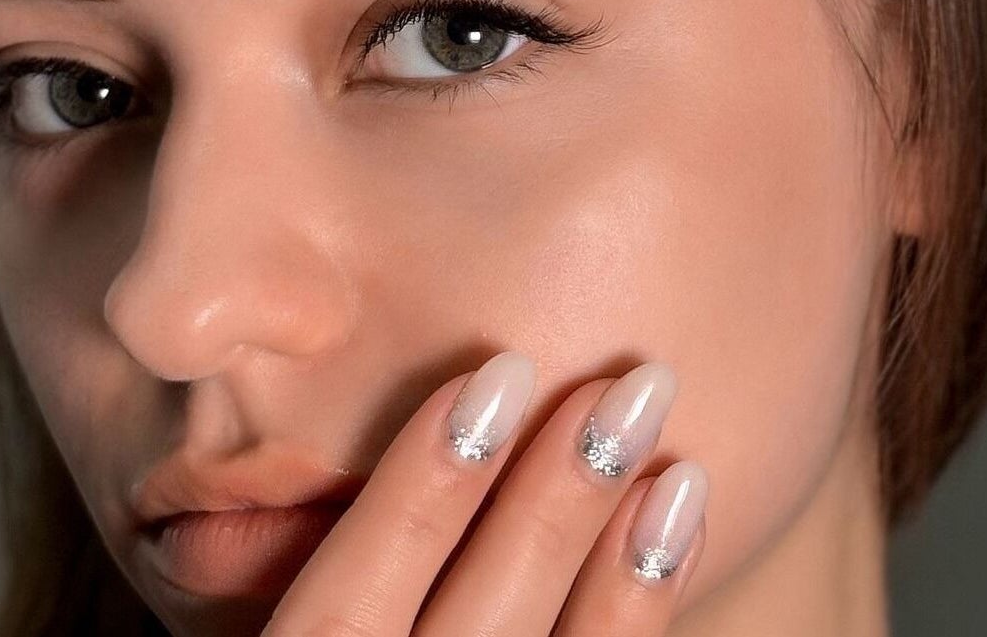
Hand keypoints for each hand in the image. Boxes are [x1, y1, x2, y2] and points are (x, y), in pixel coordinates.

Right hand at [260, 351, 706, 635]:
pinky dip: (642, 624)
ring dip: (622, 572)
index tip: (491, 376)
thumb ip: (308, 602)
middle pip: (476, 630)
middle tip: (628, 388)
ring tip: (678, 466)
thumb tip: (384, 468)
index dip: (418, 488)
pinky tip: (673, 546)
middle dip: (553, 505)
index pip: (346, 609)